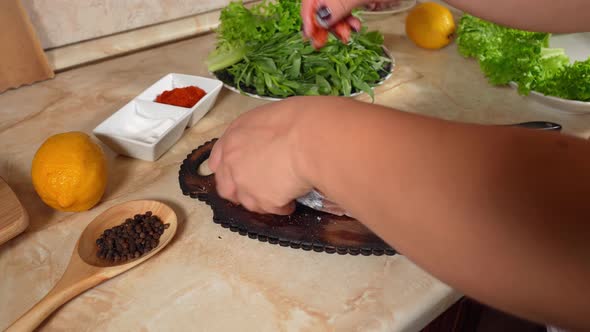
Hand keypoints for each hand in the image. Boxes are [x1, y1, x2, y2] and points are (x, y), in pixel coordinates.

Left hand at [208, 97, 312, 214]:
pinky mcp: (265, 201)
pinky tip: (294, 198)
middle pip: (227, 189)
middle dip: (240, 192)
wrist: (309, 138)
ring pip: (249, 203)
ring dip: (263, 201)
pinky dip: (284, 206)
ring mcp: (247, 185)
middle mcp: (233, 164)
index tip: (240, 172)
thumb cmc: (297, 119)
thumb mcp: (268, 116)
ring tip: (283, 192)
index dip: (229, 170)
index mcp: (232, 139)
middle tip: (260, 188)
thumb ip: (257, 134)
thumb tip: (267, 142)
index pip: (217, 162)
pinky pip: (274, 209)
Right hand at [302, 0, 399, 47]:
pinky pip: (344, 10)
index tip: (310, 36)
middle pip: (319, 6)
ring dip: (337, 26)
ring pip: (332, 10)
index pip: (310, 0)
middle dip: (324, 25)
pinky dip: (347, 21)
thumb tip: (319, 19)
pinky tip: (355, 27)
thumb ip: (338, 4)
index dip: (308, 18)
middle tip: (325, 43)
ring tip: (348, 35)